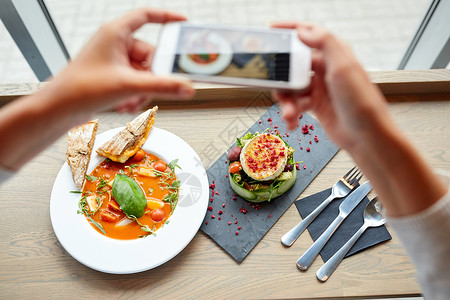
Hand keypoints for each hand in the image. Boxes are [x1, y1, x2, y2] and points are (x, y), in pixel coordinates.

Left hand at [51, 8, 193, 115]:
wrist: (59, 109)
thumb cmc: (80, 88)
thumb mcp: (128, 85)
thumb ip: (161, 86)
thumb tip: (185, 86)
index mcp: (116, 33)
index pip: (147, 16)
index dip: (167, 18)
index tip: (183, 24)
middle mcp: (115, 44)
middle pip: (150, 54)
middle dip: (152, 76)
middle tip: (151, 87)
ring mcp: (114, 61)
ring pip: (144, 72)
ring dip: (143, 89)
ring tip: (132, 100)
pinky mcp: (113, 76)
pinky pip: (135, 81)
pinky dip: (135, 94)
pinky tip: (126, 103)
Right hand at [272, 22, 446, 217]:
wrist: (367, 137)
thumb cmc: (361, 103)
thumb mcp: (343, 67)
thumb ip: (324, 43)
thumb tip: (302, 30)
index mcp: (335, 53)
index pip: (309, 33)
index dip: (289, 29)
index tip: (270, 30)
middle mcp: (326, 68)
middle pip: (293, 64)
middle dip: (282, 77)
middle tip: (275, 86)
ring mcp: (320, 87)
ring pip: (292, 87)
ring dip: (286, 100)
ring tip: (289, 113)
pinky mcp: (316, 105)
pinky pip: (295, 104)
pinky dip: (291, 113)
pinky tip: (292, 121)